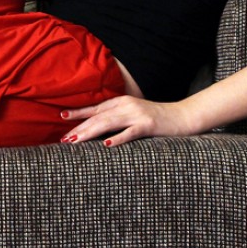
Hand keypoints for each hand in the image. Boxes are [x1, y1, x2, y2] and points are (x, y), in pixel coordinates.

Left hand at [59, 95, 196, 146]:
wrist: (184, 115)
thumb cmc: (158, 118)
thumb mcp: (134, 113)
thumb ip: (118, 117)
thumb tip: (99, 128)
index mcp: (122, 102)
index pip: (95, 108)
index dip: (78, 113)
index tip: (62, 117)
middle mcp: (126, 106)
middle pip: (98, 117)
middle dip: (79, 127)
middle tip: (63, 138)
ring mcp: (137, 114)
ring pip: (108, 123)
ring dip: (89, 133)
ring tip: (75, 142)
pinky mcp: (148, 125)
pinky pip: (130, 132)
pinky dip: (117, 138)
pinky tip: (105, 145)